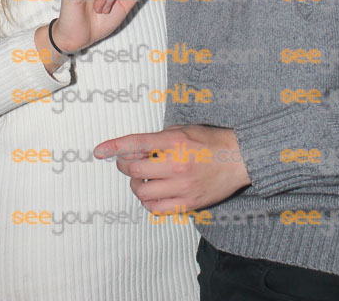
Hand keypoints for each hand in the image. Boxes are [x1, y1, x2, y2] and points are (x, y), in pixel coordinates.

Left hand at [94, 125, 250, 213]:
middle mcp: (176, 164)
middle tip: (127, 163)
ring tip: (143, 178)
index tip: (99, 151)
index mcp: (174, 141)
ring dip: (137, 185)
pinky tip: (153, 193)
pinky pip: (157, 209)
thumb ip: (158, 139)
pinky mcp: (188, 203)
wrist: (239, 158)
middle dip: (126, 165)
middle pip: (135, 170)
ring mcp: (182, 186)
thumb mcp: (183, 129)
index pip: (136, 143)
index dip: (114, 147)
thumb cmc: (212, 141)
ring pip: (142, 192)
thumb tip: (135, 148)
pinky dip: (148, 202)